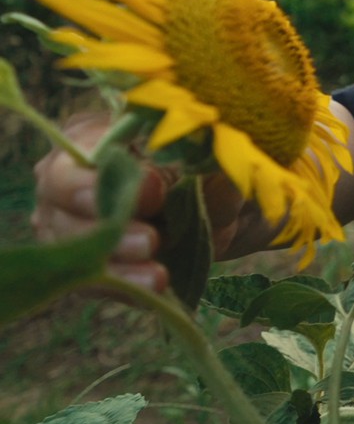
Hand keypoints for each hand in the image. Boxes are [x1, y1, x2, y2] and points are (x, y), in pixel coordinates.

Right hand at [31, 113, 243, 289]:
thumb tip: (147, 184)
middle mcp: (64, 180)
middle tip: (151, 240)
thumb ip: (173, 165)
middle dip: (106, 227)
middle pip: (61, 207)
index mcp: (88, 136)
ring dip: (116, 264)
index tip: (150, 193)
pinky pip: (93, 281)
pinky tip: (153, 287)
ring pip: (73, 248)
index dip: (98, 180)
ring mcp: (67, 223)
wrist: (222, 203)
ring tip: (157, 275)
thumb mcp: (198, 158)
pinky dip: (125, 286)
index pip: (71, 158)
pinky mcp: (87, 261)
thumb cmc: (203, 164)